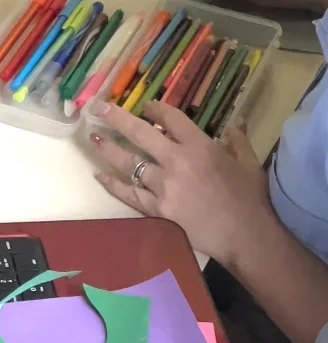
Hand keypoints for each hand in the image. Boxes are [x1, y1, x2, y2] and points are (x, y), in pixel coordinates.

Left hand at [88, 100, 272, 264]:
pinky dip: (113, 184)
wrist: (247, 237)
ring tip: (93, 137)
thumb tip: (232, 124)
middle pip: (140, 133)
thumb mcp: (249, 163)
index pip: (171, 118)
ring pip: (129, 162)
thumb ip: (237, 140)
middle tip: (98, 107)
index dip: (156, 108)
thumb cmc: (250, 199)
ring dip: (108, 149)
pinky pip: (129, 193)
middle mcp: (177, 162)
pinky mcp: (157, 209)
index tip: (145, 105)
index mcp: (200, 147)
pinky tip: (99, 175)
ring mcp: (164, 186)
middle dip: (116, 118)